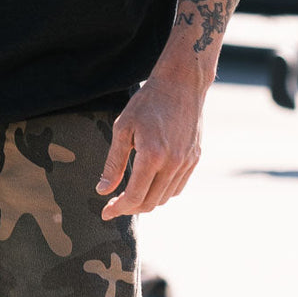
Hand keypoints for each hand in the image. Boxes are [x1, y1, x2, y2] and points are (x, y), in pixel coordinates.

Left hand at [96, 77, 202, 218]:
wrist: (180, 84)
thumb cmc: (147, 103)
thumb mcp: (123, 128)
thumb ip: (113, 163)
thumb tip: (103, 190)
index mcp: (152, 155)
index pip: (135, 196)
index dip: (118, 208)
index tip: (105, 212)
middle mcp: (173, 163)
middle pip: (151, 202)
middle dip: (131, 207)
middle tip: (115, 203)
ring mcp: (186, 162)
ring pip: (166, 197)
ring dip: (147, 201)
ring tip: (131, 193)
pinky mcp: (194, 159)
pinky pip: (178, 187)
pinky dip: (163, 192)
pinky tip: (151, 183)